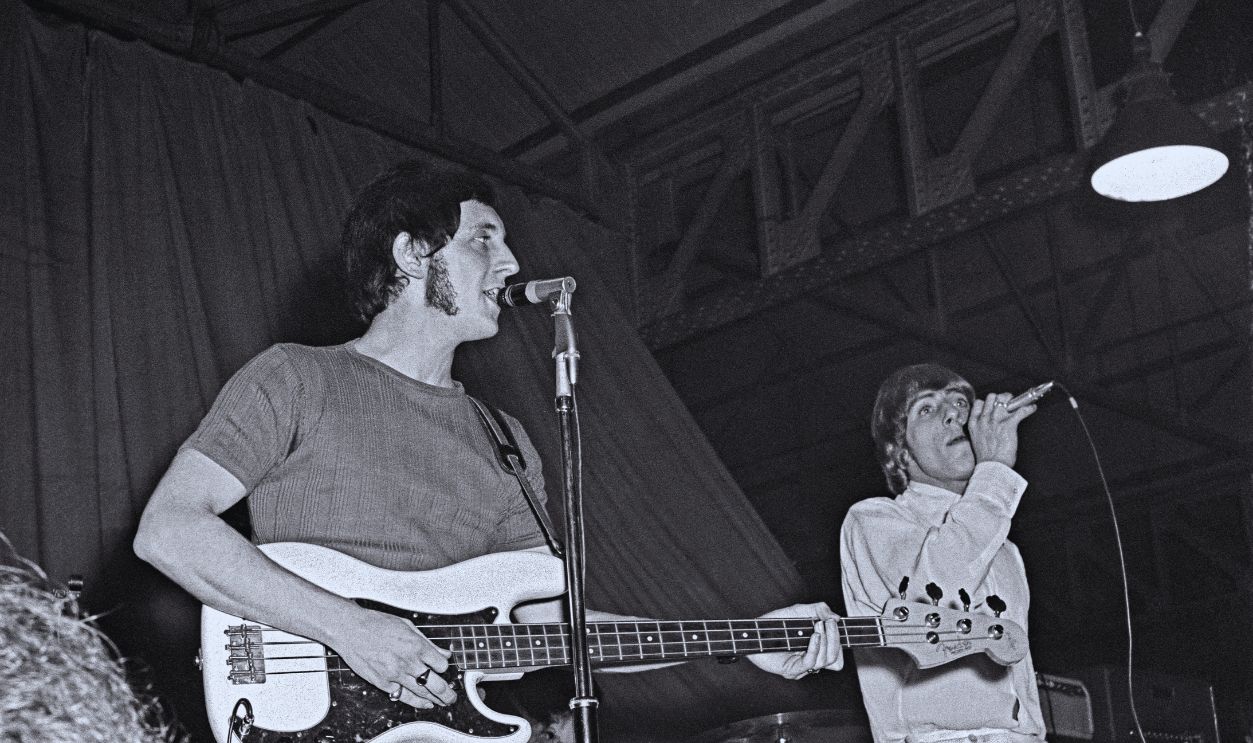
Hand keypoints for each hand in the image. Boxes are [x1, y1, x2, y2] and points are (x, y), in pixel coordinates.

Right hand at [327, 608, 456, 708]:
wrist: (350, 630)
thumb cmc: (376, 624)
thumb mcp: (408, 626)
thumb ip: (428, 643)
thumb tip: (443, 652)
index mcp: (417, 646)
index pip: (441, 665)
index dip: (444, 668)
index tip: (442, 668)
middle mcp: (408, 662)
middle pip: (435, 684)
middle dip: (447, 694)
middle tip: (451, 697)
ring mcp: (395, 674)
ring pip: (420, 693)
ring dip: (434, 700)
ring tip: (441, 702)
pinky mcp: (382, 683)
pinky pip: (402, 696)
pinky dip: (414, 701)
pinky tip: (422, 703)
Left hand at [745, 602, 842, 679]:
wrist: (755, 631)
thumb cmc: (776, 622)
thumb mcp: (799, 611)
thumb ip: (818, 610)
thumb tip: (836, 618)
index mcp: (815, 650)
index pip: (837, 654)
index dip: (840, 641)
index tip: (837, 624)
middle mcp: (810, 661)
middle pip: (835, 657)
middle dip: (835, 638)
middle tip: (829, 622)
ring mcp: (802, 668)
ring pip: (826, 660)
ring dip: (826, 641)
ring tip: (818, 625)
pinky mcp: (793, 670)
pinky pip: (811, 662)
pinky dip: (816, 647)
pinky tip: (815, 636)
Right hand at [967, 392, 1034, 468]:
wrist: (992, 467)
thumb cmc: (986, 457)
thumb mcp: (977, 440)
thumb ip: (982, 429)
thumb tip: (991, 424)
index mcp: (974, 423)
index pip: (979, 403)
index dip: (987, 402)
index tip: (994, 404)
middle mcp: (984, 419)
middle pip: (992, 397)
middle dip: (1001, 398)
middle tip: (1009, 402)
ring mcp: (996, 421)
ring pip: (1004, 399)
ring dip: (1014, 400)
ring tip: (1020, 403)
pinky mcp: (1009, 425)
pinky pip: (1020, 410)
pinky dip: (1028, 408)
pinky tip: (1032, 408)